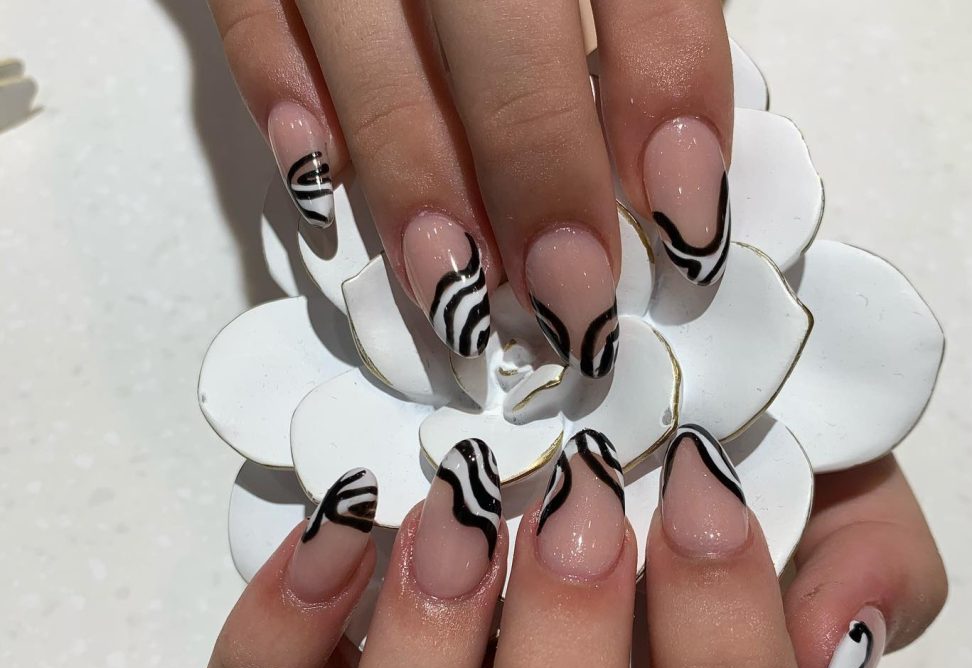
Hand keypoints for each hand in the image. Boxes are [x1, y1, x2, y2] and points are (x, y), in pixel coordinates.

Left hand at [199, 428, 945, 667]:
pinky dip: (274, 638)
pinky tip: (337, 533)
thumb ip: (863, 562)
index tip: (694, 483)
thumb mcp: (824, 525)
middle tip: (574, 502)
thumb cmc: (705, 539)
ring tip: (455, 516)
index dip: (722, 638)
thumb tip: (831, 612)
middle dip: (566, 639)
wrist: (583, 513)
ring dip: (423, 648)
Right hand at [206, 0, 733, 373]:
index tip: (688, 223)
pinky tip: (320, 183)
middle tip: (570, 299)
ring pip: (365, 31)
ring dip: (413, 173)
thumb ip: (649, 5)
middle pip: (496, 21)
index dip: (665, 95)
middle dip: (536, 169)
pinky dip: (277, 89)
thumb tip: (670, 160)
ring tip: (457, 291)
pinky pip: (249, 3)